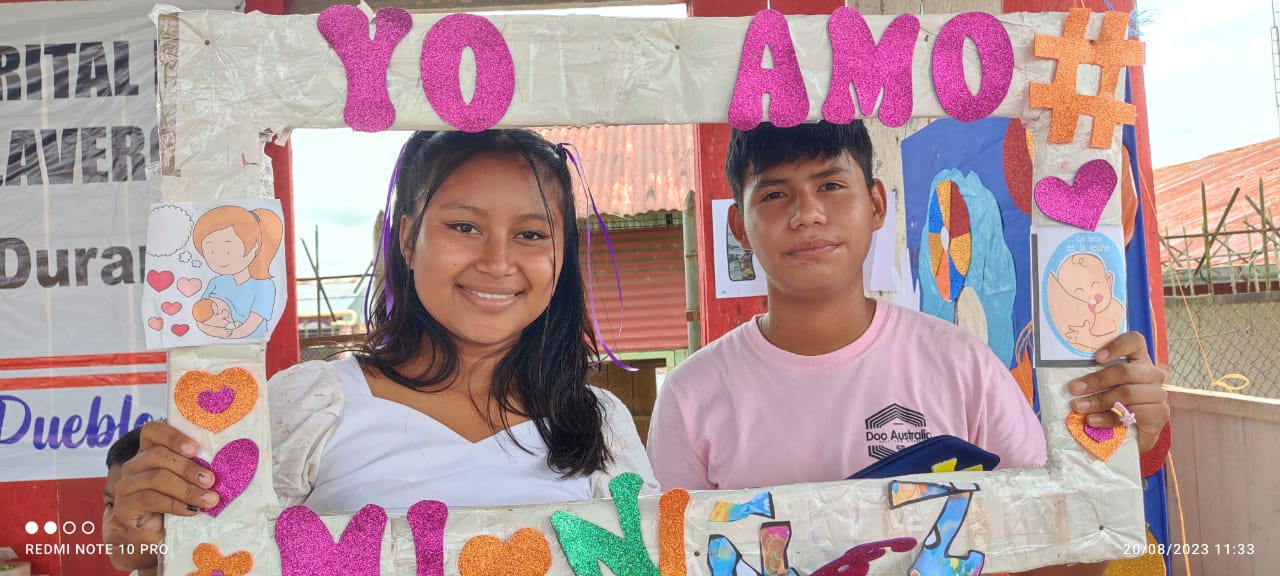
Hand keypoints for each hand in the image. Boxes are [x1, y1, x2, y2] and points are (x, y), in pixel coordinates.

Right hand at [107, 422, 218, 553]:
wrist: (149, 539)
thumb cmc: (173, 505)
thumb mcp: (184, 483)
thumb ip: (194, 469)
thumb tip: (223, 464)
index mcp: (148, 453)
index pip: (152, 431)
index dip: (174, 436)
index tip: (196, 449)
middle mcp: (133, 466)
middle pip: (158, 455)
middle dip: (188, 468)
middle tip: (211, 480)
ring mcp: (125, 486)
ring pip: (157, 478)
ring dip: (187, 489)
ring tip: (209, 499)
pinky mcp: (123, 508)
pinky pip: (151, 499)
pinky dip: (176, 504)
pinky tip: (192, 510)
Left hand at [1068, 332, 1169, 453]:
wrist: (1131, 434)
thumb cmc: (1113, 404)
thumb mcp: (1103, 386)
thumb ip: (1094, 376)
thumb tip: (1068, 376)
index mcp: (1139, 360)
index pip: (1135, 341)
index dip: (1116, 346)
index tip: (1096, 358)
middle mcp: (1152, 374)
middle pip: (1125, 371)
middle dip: (1096, 380)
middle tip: (1074, 388)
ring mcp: (1158, 394)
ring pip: (1127, 393)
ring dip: (1098, 401)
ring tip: (1078, 407)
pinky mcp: (1159, 414)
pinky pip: (1131, 413)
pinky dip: (1107, 418)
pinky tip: (1093, 421)